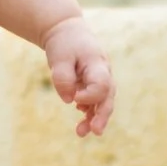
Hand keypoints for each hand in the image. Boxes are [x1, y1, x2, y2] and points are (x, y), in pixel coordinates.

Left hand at [44, 18, 114, 136]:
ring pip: (102, 102)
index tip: (74, 99)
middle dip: (102, 115)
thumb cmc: (64, 44)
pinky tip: (81, 118)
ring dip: (94, 118)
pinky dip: (89, 111)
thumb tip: (69, 100)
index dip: (90, 96)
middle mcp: (104, 73)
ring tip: (81, 133)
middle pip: (107, 97)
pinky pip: (95, 101)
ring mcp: (101, 79)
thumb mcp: (59, 58)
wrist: (66, 32)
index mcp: (98, 63)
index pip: (101, 85)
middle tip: (95, 131)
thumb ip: (63, 78)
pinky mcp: (94, 84)